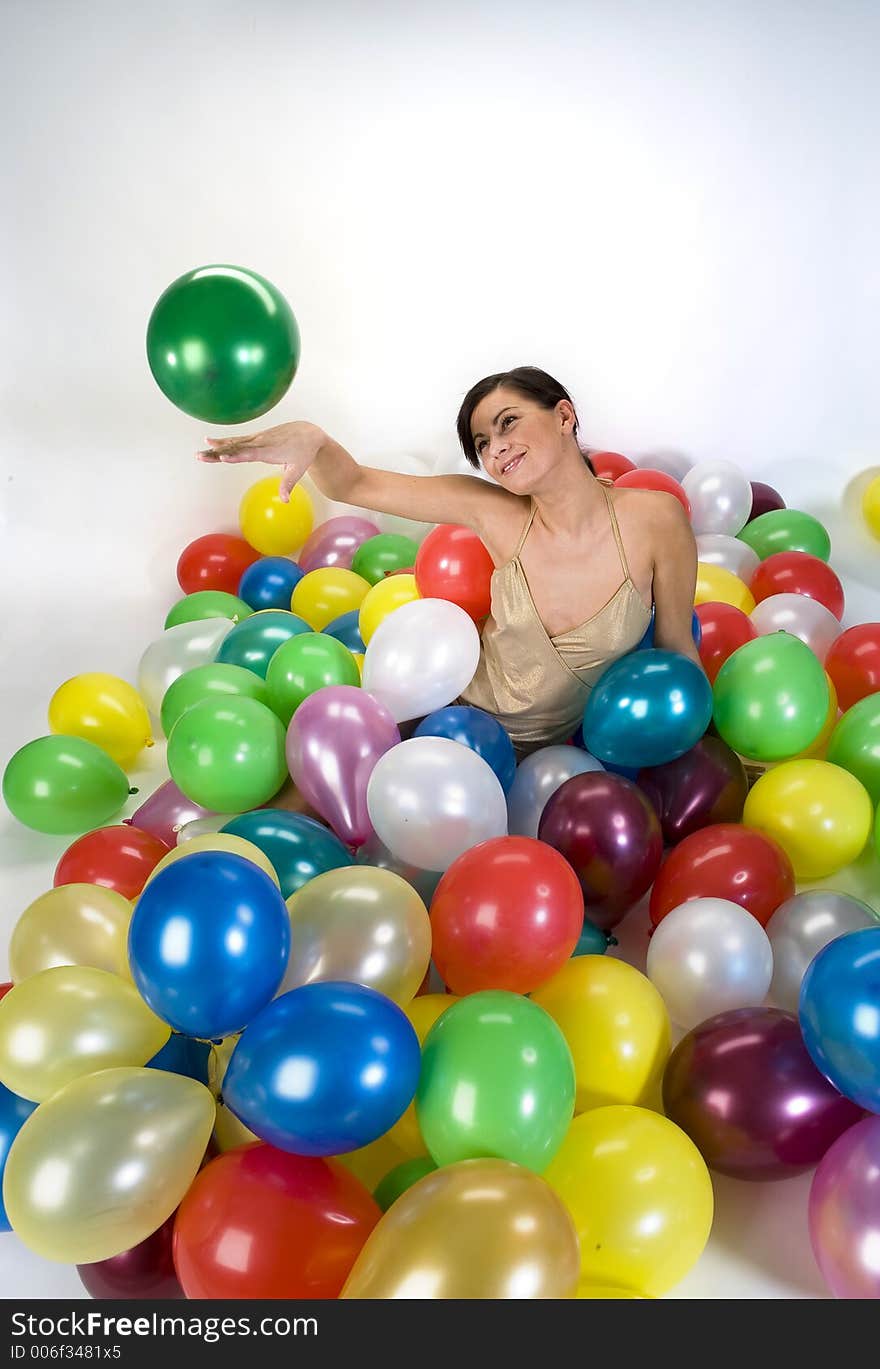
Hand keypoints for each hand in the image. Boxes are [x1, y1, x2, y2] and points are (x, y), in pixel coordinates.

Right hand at [195, 420, 324, 500]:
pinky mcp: (256, 437)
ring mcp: (257, 438)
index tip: (223, 457)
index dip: (236, 455)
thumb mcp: (298, 470)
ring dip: (216, 447)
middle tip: (201, 456)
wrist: (308, 433)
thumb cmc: (304, 453)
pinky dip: (223, 441)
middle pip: (236, 448)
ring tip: (200, 451)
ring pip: (233, 443)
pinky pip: (237, 439)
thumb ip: (288, 484)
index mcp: (271, 450)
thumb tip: (285, 500)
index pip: (250, 453)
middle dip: (218, 452)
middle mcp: (261, 442)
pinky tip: (210, 442)